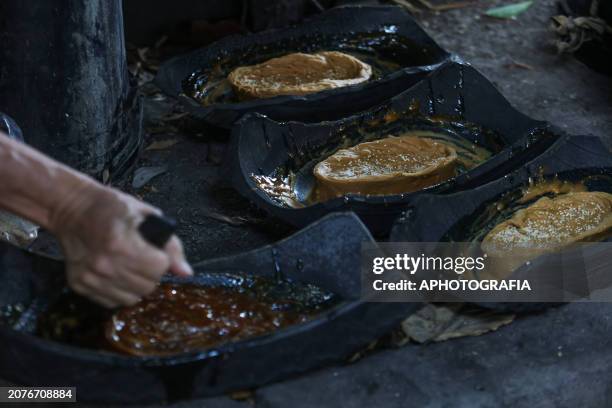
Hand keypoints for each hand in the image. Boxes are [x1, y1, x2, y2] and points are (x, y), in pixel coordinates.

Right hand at [49, 183, 191, 307]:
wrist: (71, 209)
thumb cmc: (111, 208)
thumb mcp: (146, 215)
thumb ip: (170, 245)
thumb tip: (186, 273)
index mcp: (122, 243)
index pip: (159, 268)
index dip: (161, 259)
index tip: (154, 252)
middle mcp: (104, 264)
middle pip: (147, 286)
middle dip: (151, 273)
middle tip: (143, 259)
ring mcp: (90, 277)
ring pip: (132, 299)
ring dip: (136, 285)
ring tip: (130, 267)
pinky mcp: (79, 285)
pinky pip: (111, 302)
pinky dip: (119, 292)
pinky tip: (116, 274)